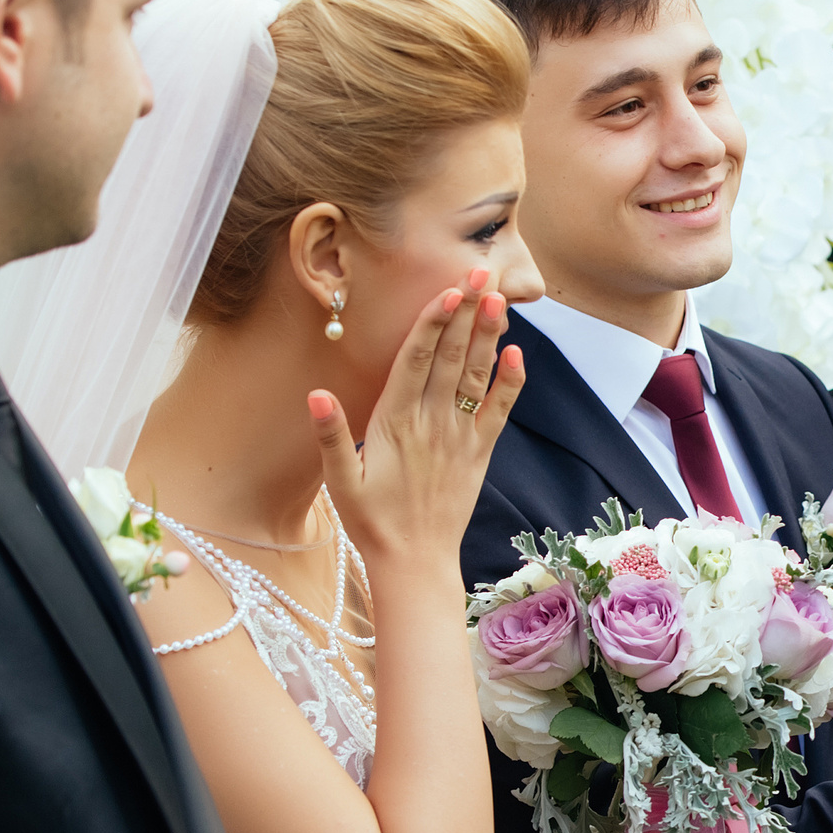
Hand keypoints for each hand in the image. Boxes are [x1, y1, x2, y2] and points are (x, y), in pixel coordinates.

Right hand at [310, 269, 525, 569]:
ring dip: (487, 335)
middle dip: (466, 312)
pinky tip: (516, 352)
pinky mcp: (479, 453)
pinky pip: (498, 411)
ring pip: (474, 375)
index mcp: (394, 423)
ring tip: (498, 297)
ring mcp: (459, 436)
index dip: (433, 323)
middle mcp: (431, 423)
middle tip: (482, 271)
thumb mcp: (339, 481)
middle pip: (450, 357)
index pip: (415, 361)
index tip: (449, 289)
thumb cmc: (371, 521)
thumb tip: (316, 393)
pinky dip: (509, 382)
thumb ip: (329, 435)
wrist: (414, 561)